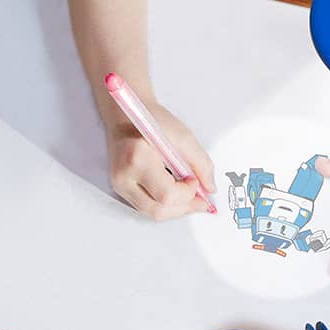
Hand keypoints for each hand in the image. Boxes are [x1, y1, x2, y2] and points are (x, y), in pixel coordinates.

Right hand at [106, 104, 215, 220]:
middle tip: (202, 200)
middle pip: (158, 210)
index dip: (187, 193)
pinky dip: (165, 205)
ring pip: (152, 213)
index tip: (196, 181)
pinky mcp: (121, 189)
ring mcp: (119, 186)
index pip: (166, 194)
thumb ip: (201, 163)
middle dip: (184, 207)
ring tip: (191, 197)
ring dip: (176, 209)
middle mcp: (124, 177)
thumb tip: (210, 188)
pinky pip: (146, 206)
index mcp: (137, 159)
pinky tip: (177, 195)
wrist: (126, 116)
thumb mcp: (183, 136)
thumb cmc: (151, 120)